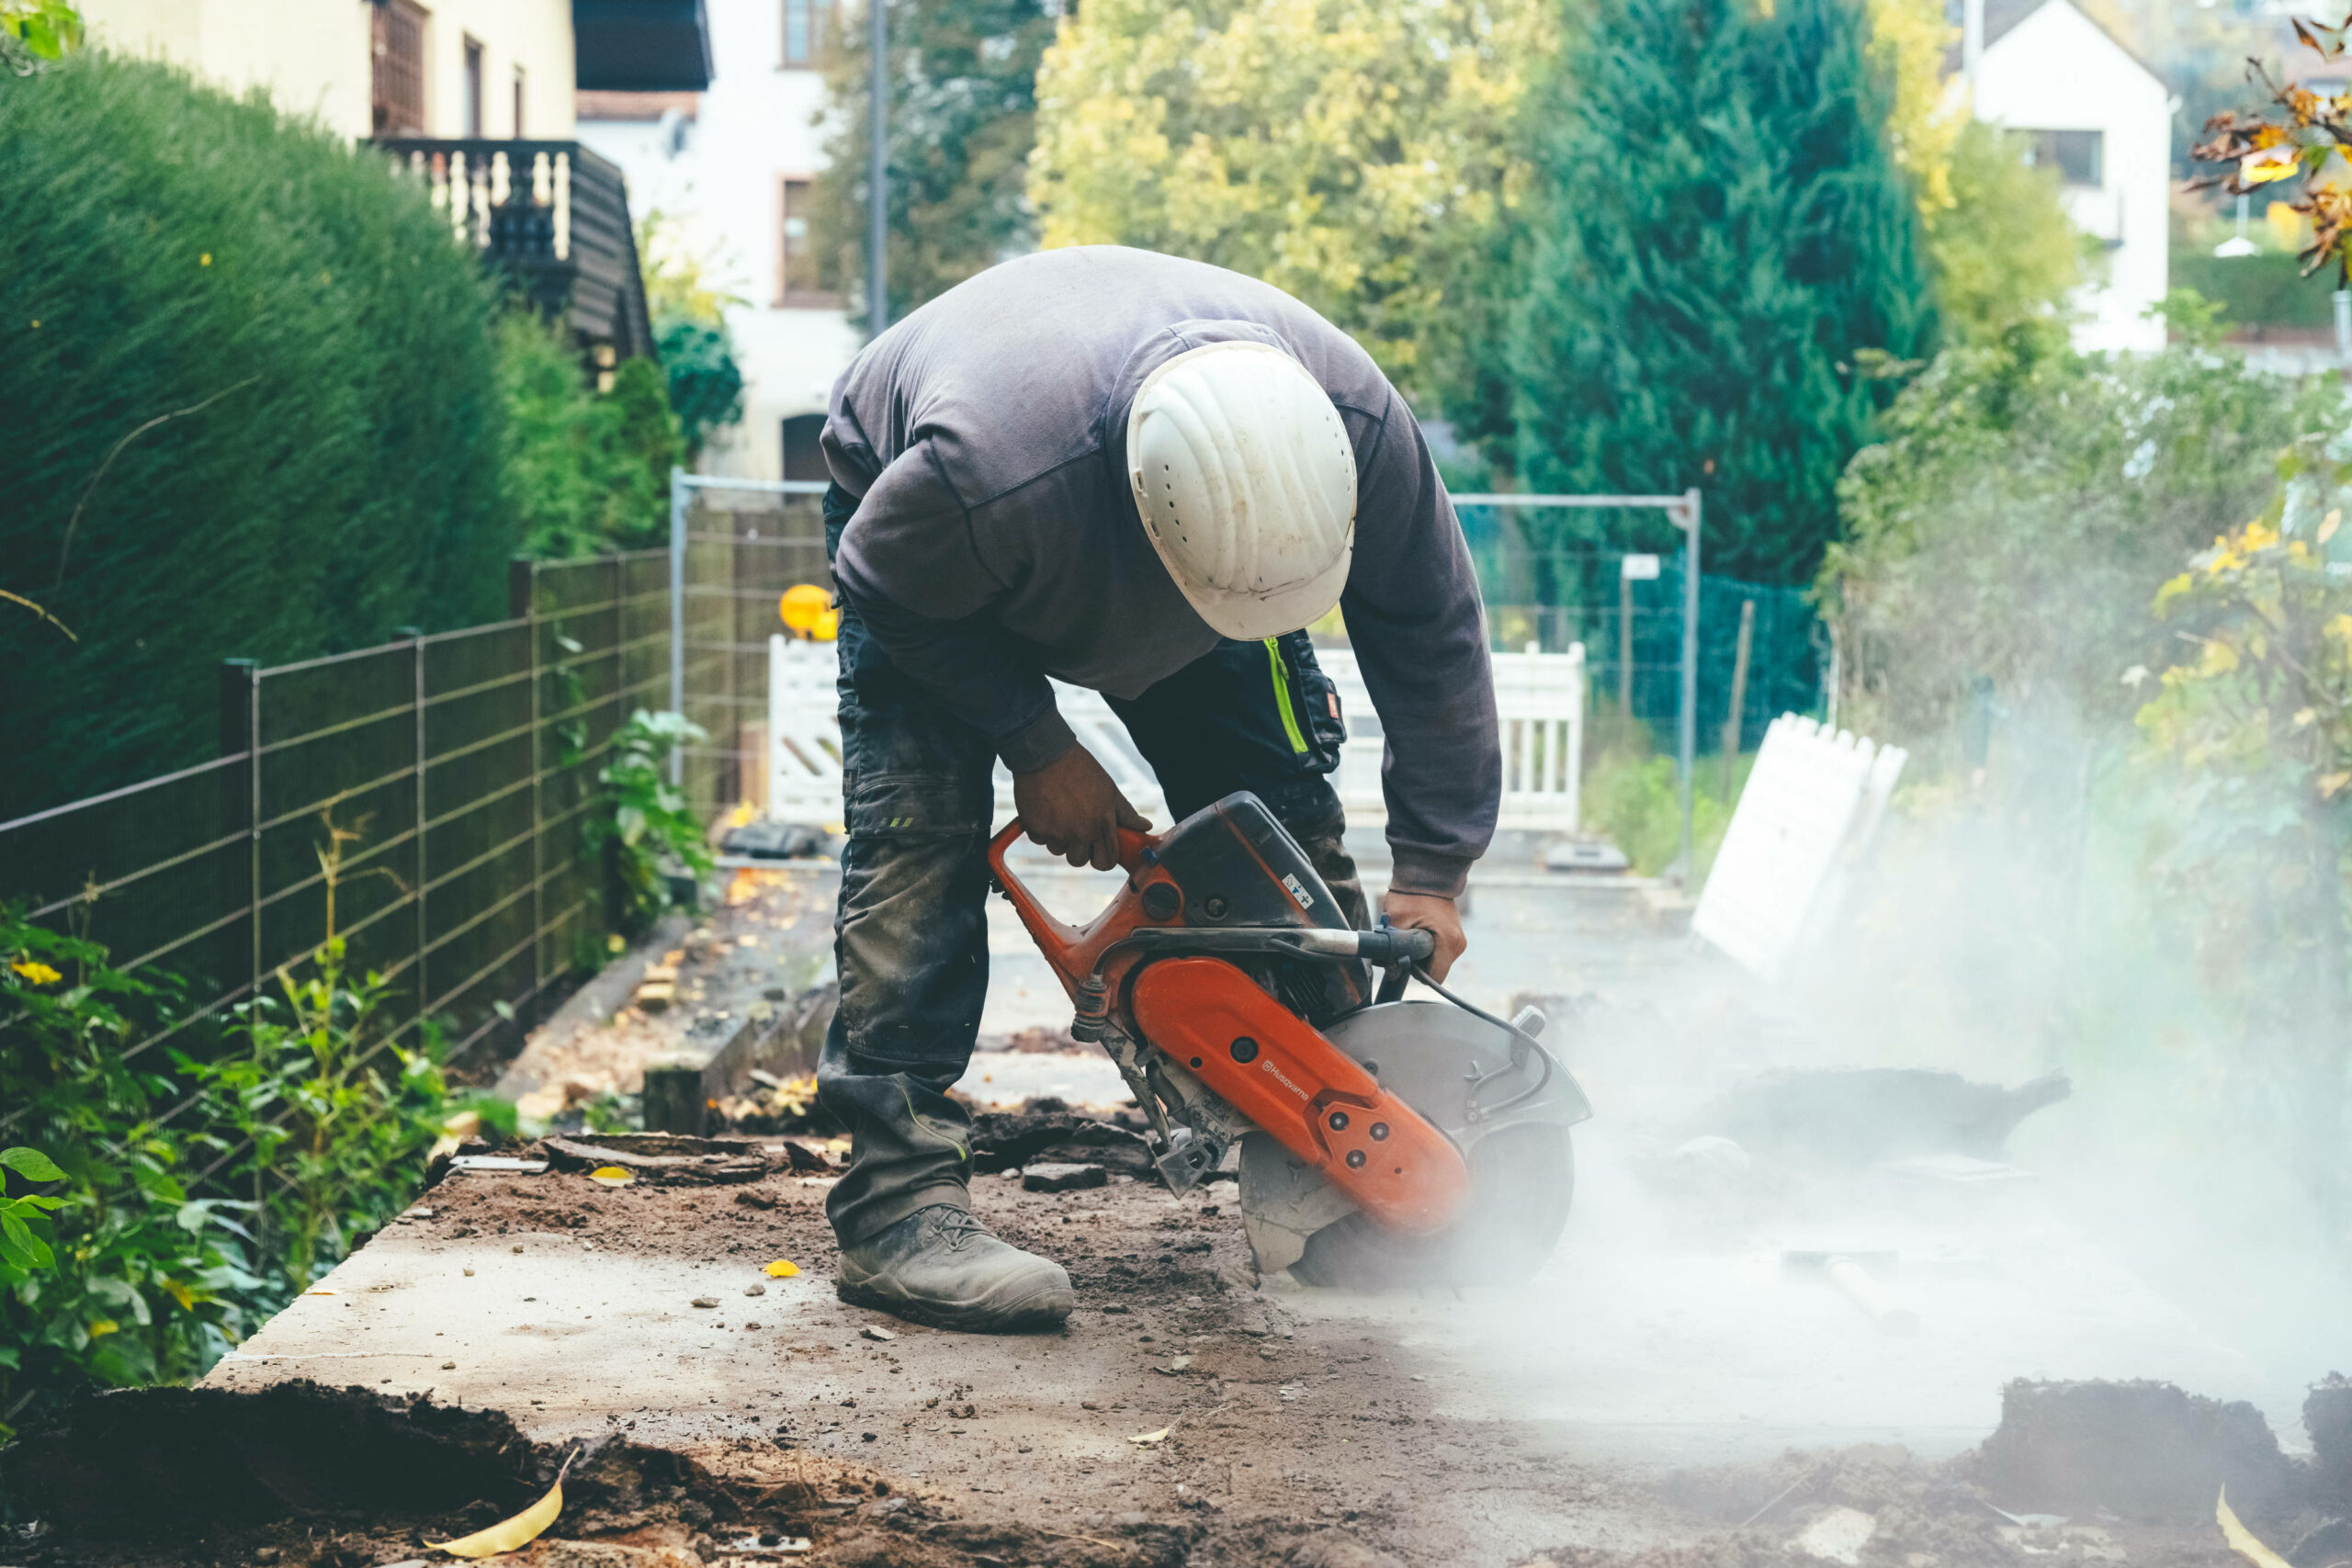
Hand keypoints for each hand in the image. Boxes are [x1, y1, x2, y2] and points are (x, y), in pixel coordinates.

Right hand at [1012, 745, 1149, 869]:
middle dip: (1078, 850)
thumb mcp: (1109, 790)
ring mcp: (1057, 832)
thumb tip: (1145, 826)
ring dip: (1058, 838)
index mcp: (1102, 824)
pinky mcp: (1036, 828)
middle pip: (1079, 861)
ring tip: (1059, 812)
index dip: (1103, 859)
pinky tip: (1045, 808)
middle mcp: (1081, 833)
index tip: (1098, 851)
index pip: (1106, 861)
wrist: (1047, 754)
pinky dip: (1041, 828)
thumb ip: (1126, 814)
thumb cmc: (1081, 769)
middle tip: (1075, 831)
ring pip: (1057, 850)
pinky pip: (1039, 840)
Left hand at [1381, 890, 1465, 980]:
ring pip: (1438, 961)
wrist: (1427, 873)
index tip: (1404, 957)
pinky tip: (1421, 930)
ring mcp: (1459, 939)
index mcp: (1448, 943)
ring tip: (1413, 931)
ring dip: (1424, 954)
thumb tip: (1392, 972)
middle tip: (1405, 942)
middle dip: (1419, 962)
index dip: (1416, 973)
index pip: (1434, 978)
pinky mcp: (1456, 934)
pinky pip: (1441, 951)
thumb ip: (1394, 949)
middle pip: (1436, 970)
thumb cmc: (1411, 894)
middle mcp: (1458, 944)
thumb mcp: (1396, 921)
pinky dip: (1430, 946)